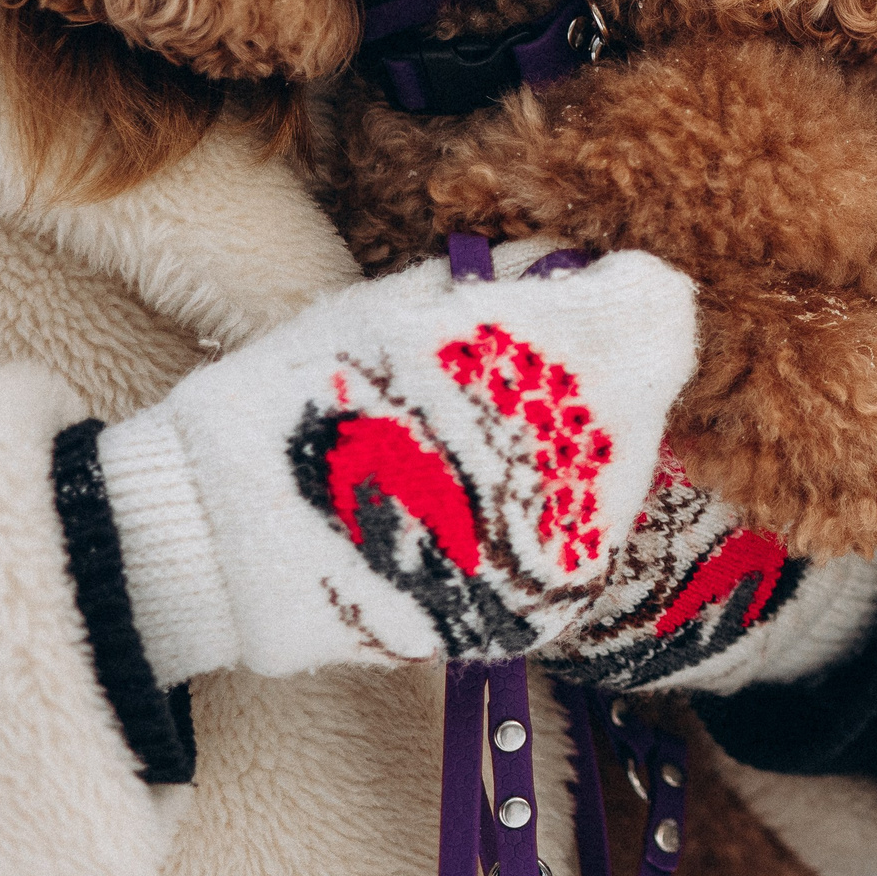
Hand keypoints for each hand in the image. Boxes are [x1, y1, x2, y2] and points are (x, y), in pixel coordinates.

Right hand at [95, 250, 697, 680]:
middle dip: (597, 375)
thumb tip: (568, 267)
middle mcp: (585, 456)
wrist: (221, 543)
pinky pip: (574, 544)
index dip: (619, 296)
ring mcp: (567, 545)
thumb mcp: (396, 303)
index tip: (577, 296)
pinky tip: (469, 505)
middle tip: (508, 378)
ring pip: (618, 475)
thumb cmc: (298, 397)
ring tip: (474, 448)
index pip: (655, 310)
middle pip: (643, 395)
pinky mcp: (540, 609)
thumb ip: (503, 282)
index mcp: (550, 359)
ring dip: (574, 452)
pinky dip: (541, 519)